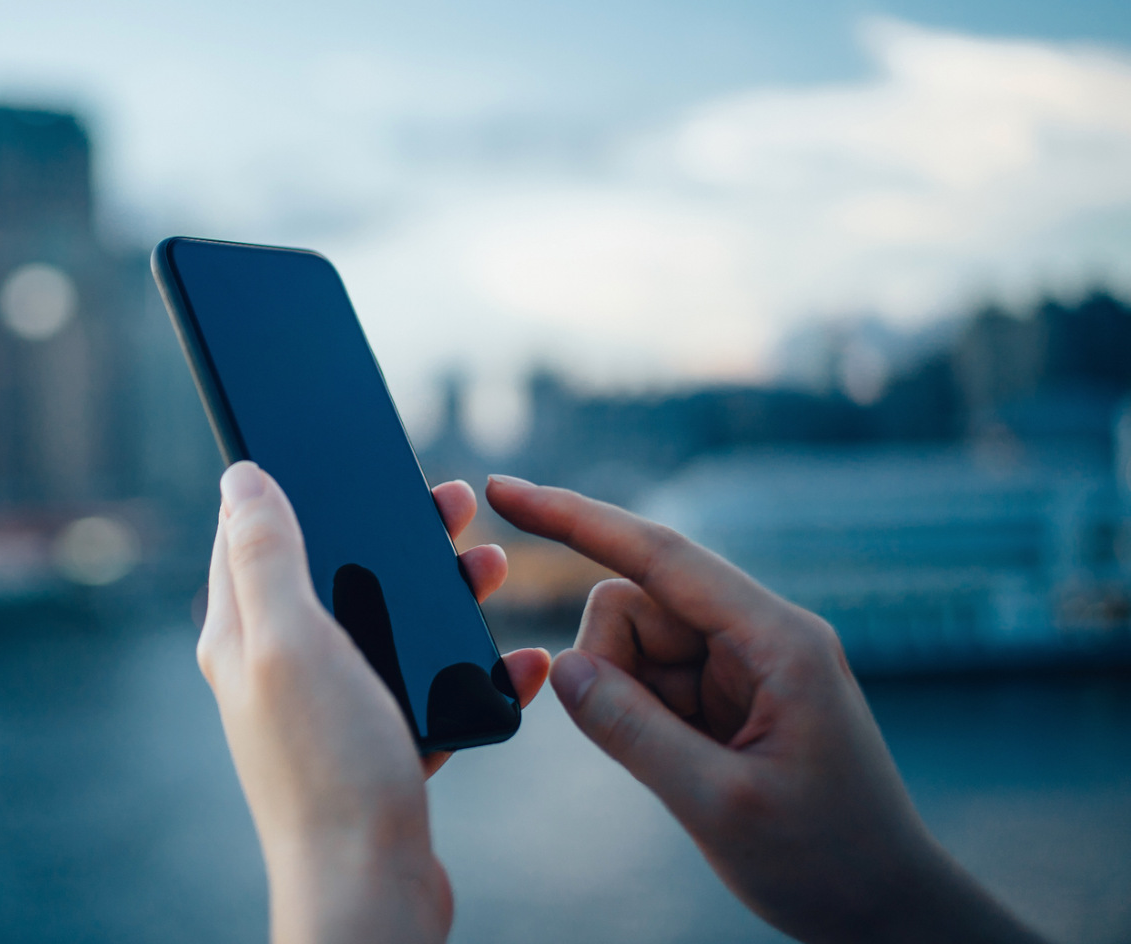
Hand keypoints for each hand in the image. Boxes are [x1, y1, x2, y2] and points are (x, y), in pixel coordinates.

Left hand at [198, 462, 547, 943]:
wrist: (371, 892)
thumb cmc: (328, 768)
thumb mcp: (293, 642)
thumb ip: (268, 556)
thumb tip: (241, 476)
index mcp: (243, 635)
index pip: (252, 535)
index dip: (297, 485)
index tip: (350, 455)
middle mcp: (279, 669)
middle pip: (335, 572)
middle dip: (394, 534)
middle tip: (452, 505)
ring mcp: (329, 711)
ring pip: (388, 627)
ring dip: (442, 595)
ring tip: (494, 569)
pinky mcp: (377, 750)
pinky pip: (427, 692)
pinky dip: (470, 673)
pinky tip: (516, 664)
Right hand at [485, 475, 1043, 943]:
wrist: (887, 912)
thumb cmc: (826, 862)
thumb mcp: (718, 805)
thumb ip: (629, 731)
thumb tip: (560, 667)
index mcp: (777, 641)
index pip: (659, 555)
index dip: (575, 519)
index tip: (505, 491)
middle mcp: (762, 635)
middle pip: (635, 603)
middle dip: (612, 666)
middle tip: (654, 750)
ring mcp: (746, 664)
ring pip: (635, 644)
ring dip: (629, 700)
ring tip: (683, 768)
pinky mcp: (732, 695)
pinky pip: (651, 680)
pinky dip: (643, 718)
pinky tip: (687, 766)